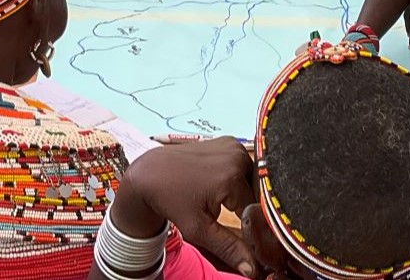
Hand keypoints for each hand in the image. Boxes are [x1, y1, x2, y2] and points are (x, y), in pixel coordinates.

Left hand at [114, 139, 259, 277]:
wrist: (150, 174)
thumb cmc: (169, 199)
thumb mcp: (198, 229)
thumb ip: (228, 248)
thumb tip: (251, 269)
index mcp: (232, 176)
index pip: (258, 209)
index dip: (250, 224)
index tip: (238, 230)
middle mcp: (237, 155)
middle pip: (258, 192)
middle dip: (247, 206)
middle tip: (221, 212)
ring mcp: (233, 145)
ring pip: (253, 179)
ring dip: (243, 192)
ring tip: (217, 199)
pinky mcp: (229, 142)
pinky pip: (244, 166)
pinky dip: (237, 178)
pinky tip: (218, 185)